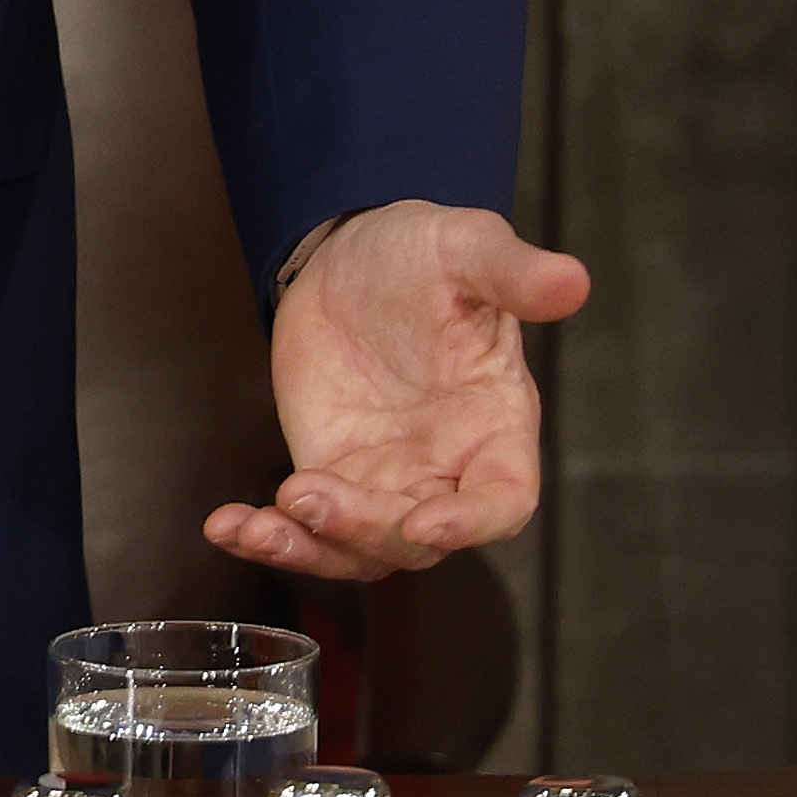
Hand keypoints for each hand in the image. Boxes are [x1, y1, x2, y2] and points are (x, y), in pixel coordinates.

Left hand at [214, 201, 593, 581]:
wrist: (355, 257)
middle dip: (365, 530)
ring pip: (361, 548)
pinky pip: (307, 526)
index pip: (503, 501)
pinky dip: (268, 535)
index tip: (427, 524)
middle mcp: (446, 468)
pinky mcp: (331, 471)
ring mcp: (385, 478)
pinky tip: (225, 526)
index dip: (472, 523)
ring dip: (308, 548)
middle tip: (308, 497)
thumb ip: (513, 272)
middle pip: (419, 540)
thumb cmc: (426, 256)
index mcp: (495, 428)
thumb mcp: (467, 248)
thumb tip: (571, 279)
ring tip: (254, 528)